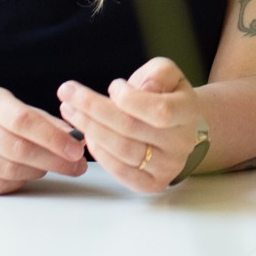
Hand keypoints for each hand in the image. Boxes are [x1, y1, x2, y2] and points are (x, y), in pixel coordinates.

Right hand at [0, 86, 87, 194]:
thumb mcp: (21, 111)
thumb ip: (49, 124)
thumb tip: (78, 140)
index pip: (23, 120)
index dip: (53, 137)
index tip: (77, 149)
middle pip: (18, 149)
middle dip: (54, 160)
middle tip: (77, 166)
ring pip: (10, 170)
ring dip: (38, 171)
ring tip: (51, 166)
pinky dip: (19, 182)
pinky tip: (26, 175)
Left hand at [60, 58, 205, 193]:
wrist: (176, 127)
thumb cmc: (165, 96)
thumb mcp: (166, 73)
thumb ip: (159, 73)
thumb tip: (145, 88)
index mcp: (188, 112)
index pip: (159, 110)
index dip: (129, 98)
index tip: (113, 84)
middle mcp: (181, 143)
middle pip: (129, 128)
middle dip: (92, 108)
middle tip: (67, 93)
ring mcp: (167, 166)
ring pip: (120, 149)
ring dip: (88, 128)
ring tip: (70, 111)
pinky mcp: (151, 183)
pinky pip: (119, 171)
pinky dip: (98, 151)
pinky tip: (87, 135)